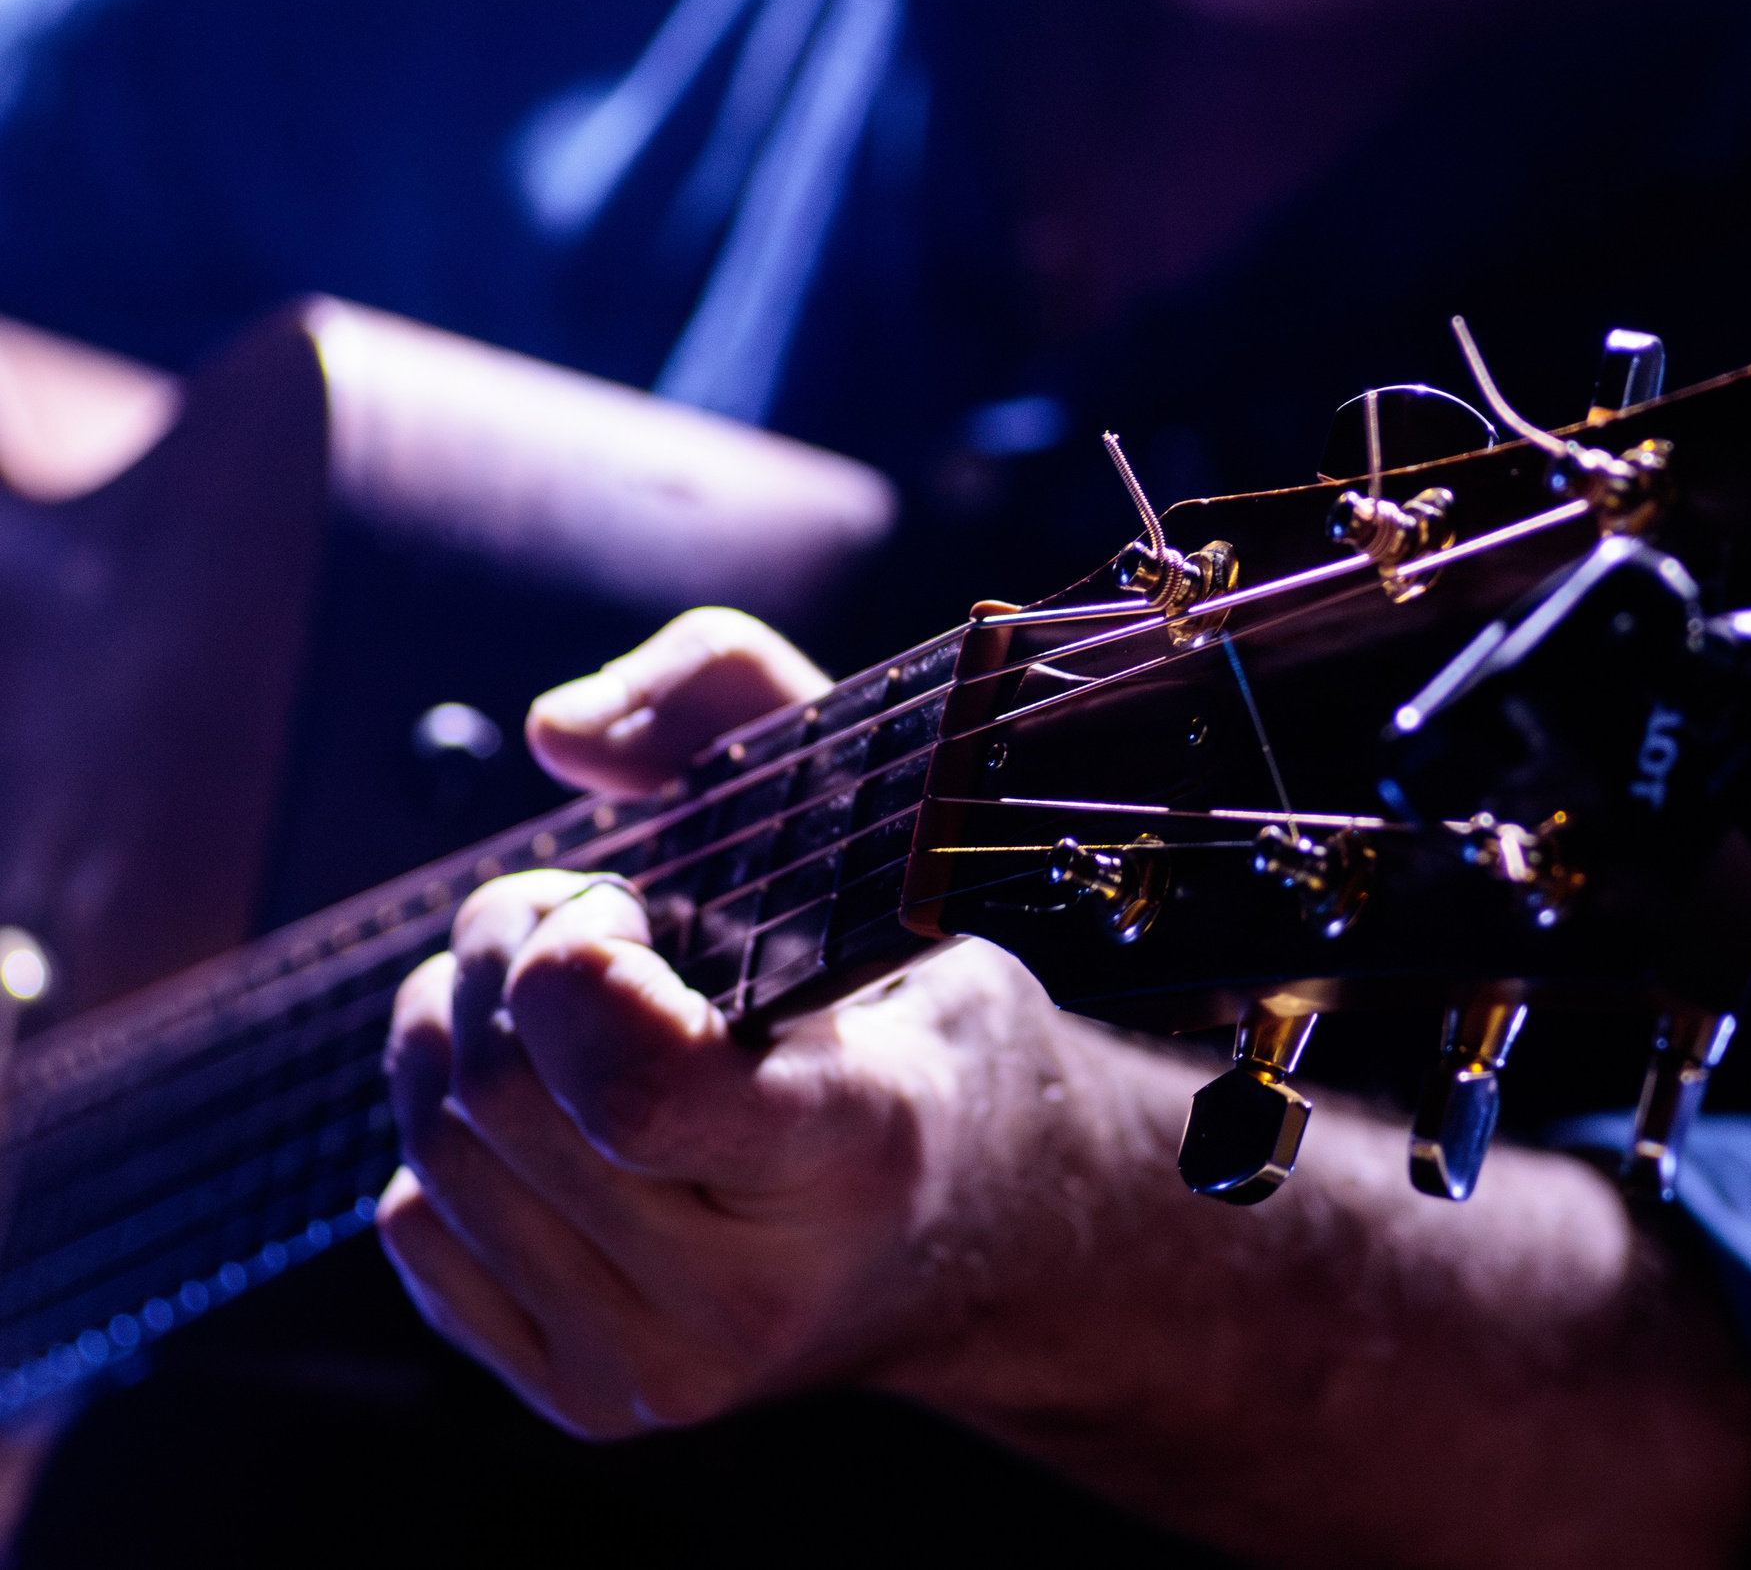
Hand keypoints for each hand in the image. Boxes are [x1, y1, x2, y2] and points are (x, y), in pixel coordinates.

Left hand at [375, 609, 1084, 1432]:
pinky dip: (451, 1139)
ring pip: (434, 1157)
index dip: (573, 969)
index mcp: (860, 1151)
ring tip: (571, 1005)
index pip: (639, 1089)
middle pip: (498, 1096)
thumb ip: (738, 703)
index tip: (629, 911)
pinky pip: (413, 1229)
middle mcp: (757, 1294)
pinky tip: (555, 1110)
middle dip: (505, 956)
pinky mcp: (587, 1402)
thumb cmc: (927, 1024)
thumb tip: (554, 734)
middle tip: (593, 923)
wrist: (983, 1232)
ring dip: (462, 1034)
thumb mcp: (887, 839)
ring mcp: (663, 1372)